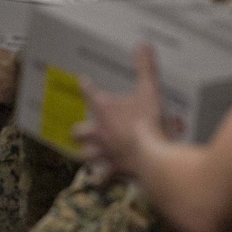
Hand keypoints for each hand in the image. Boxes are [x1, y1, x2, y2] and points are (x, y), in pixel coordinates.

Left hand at [74, 43, 165, 176]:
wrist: (152, 157)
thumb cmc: (148, 122)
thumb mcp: (150, 90)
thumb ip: (145, 68)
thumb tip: (143, 45)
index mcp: (104, 109)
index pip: (90, 92)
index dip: (86, 85)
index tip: (82, 81)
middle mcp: (99, 132)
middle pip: (79, 131)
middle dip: (79, 130)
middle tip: (79, 129)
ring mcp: (105, 153)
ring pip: (86, 156)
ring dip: (86, 155)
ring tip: (86, 156)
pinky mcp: (115, 170)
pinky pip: (104, 180)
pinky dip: (102, 182)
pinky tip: (100, 185)